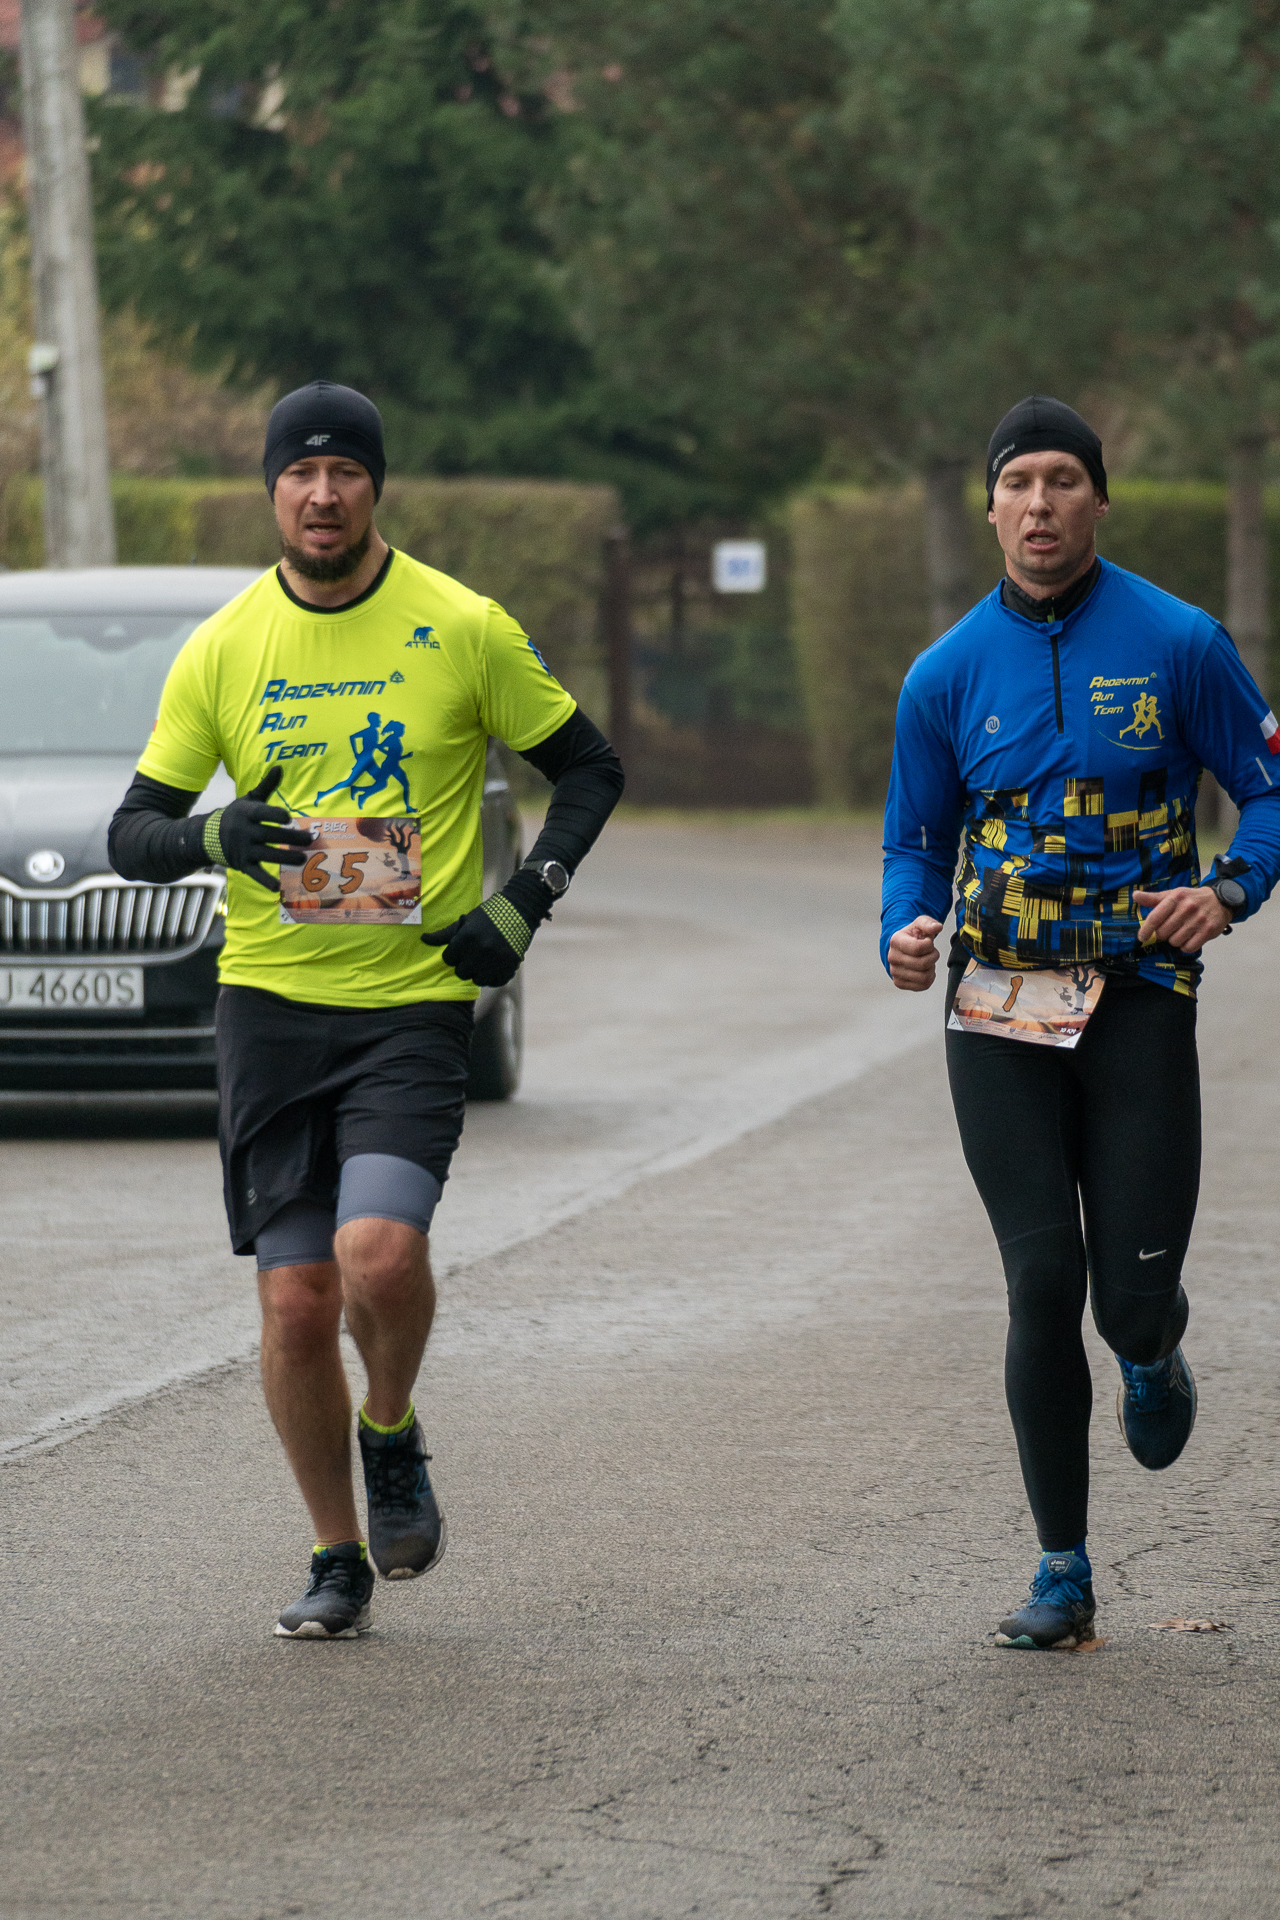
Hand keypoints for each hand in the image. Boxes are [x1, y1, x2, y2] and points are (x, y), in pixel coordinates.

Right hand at [211, 765, 311, 892]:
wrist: (208, 836)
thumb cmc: (237, 815)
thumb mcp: (248, 800)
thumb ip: (266, 786)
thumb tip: (279, 766)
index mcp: (246, 814)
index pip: (261, 814)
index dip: (273, 815)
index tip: (288, 817)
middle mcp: (244, 832)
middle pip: (270, 835)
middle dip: (291, 838)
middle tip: (310, 840)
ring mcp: (243, 850)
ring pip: (267, 855)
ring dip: (285, 858)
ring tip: (303, 859)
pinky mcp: (242, 865)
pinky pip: (255, 874)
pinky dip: (265, 881)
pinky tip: (277, 888)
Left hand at [422, 873, 551, 986]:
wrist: (520, 909)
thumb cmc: (488, 915)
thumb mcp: (465, 921)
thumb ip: (445, 934)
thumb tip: (423, 939)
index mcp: (466, 938)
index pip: (448, 959)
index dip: (453, 954)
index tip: (460, 949)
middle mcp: (480, 950)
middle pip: (461, 972)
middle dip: (464, 964)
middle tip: (472, 954)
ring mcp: (496, 960)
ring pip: (477, 980)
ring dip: (478, 972)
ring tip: (483, 961)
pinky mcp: (510, 966)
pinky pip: (494, 982)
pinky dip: (492, 977)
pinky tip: (493, 967)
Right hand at [888, 915, 943, 990]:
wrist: (903, 947)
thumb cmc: (913, 935)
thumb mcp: (920, 924)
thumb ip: (929, 923)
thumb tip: (937, 927)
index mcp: (896, 941)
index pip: (918, 948)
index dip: (930, 945)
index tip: (928, 942)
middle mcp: (892, 958)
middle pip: (922, 964)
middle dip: (933, 956)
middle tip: (931, 952)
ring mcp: (895, 972)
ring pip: (924, 977)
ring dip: (931, 968)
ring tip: (928, 961)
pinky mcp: (899, 983)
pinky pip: (922, 986)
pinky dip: (929, 978)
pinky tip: (926, 970)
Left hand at [1134, 887, 1232, 953]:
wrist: (1220, 900)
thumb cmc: (1191, 899)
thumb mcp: (1173, 895)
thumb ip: (1153, 898)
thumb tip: (1135, 895)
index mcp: (1176, 898)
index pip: (1155, 917)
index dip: (1146, 929)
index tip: (1142, 937)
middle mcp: (1187, 908)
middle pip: (1163, 933)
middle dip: (1163, 934)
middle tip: (1169, 930)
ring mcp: (1199, 920)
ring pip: (1175, 941)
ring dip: (1175, 940)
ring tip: (1180, 932)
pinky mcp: (1208, 930)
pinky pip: (1189, 947)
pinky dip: (1186, 946)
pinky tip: (1189, 938)